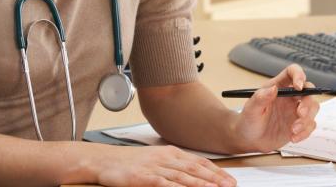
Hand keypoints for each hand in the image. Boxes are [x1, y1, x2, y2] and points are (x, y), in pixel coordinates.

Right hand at [92, 143, 235, 186]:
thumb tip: (194, 174)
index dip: (216, 171)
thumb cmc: (131, 162)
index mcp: (172, 153)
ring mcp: (155, 167)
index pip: (199, 162)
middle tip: (229, 185)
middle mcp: (166, 158)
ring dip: (201, 183)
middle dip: (214, 178)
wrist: (105, 160)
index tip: (229, 179)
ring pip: (183, 176)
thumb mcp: (157, 159)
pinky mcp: (144, 177)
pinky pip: (163, 183)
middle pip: (195, 169)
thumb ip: (175, 166)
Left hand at [230, 63, 319, 152]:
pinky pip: (310, 125)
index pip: (292, 72)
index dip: (299, 75)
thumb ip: (260, 98)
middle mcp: (290, 96)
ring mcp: (296, 110)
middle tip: (300, 113)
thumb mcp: (251, 109)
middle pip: (308, 90)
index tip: (298, 86)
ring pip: (313, 107)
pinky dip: (305, 132)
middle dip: (308, 102)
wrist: (248, 140)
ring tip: (293, 130)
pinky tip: (293, 138)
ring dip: (307, 119)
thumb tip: (273, 89)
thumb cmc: (248, 121)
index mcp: (278, 87)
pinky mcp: (299, 124)